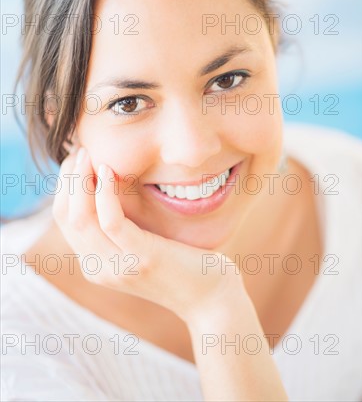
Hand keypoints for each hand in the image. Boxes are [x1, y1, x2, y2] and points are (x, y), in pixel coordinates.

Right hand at [52, 146, 242, 322]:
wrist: (211, 298)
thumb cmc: (181, 264)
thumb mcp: (140, 244)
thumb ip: (120, 226)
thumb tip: (106, 186)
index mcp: (95, 265)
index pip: (64, 219)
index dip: (64, 185)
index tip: (77, 159)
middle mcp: (99, 269)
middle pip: (66, 216)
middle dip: (68, 178)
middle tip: (81, 150)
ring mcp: (119, 266)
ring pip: (80, 218)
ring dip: (80, 180)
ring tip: (90, 154)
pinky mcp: (142, 257)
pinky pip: (111, 220)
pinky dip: (104, 191)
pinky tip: (107, 169)